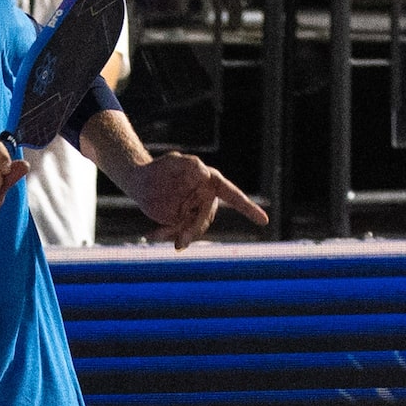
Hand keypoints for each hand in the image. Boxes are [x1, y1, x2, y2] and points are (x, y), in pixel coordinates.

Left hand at [123, 150, 265, 247]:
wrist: (142, 183)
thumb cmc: (161, 168)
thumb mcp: (174, 162)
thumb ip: (189, 165)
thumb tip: (204, 174)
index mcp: (212, 182)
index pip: (234, 195)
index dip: (248, 209)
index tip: (263, 221)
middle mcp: (206, 197)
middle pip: (207, 218)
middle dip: (194, 230)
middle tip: (179, 243)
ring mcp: (195, 211)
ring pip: (194, 229)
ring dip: (179, 235)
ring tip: (158, 234)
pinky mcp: (182, 221)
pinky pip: (181, 233)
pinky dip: (168, 235)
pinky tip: (154, 234)